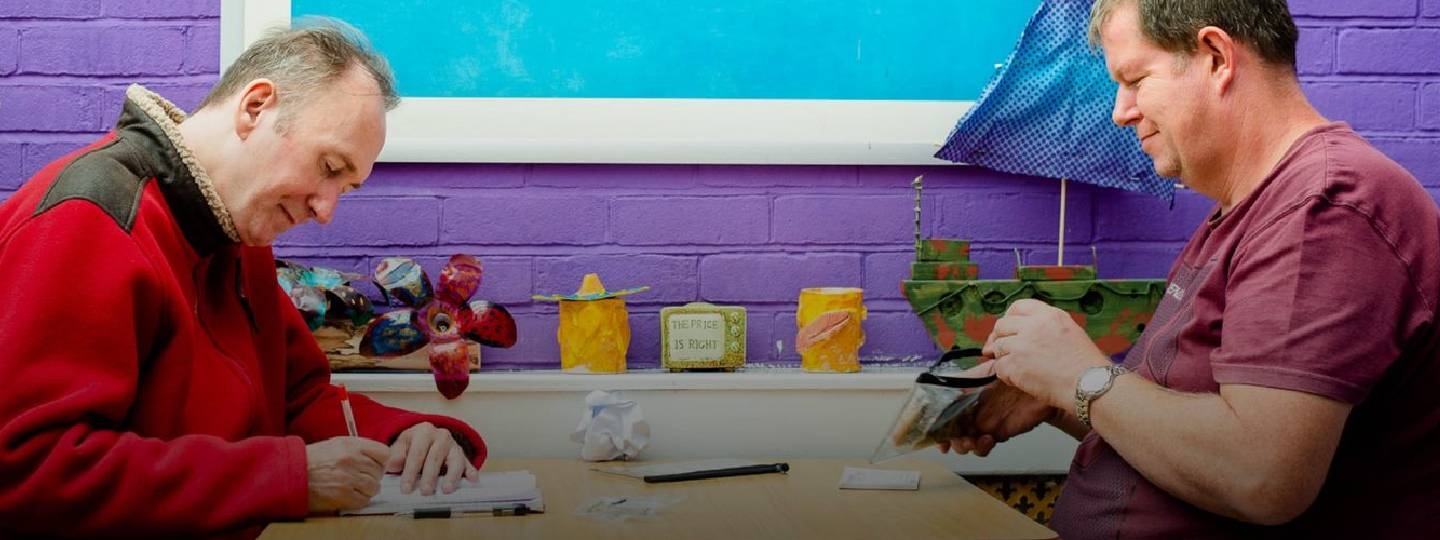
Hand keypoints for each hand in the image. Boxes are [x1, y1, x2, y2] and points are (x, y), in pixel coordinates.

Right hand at [305, 436, 389, 512]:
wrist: (292, 472)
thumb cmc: (313, 459)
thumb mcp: (337, 443)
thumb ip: (359, 446)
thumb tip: (377, 455)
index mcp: (352, 445)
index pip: (384, 453)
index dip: (381, 460)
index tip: (376, 464)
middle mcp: (352, 460)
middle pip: (379, 471)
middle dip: (373, 476)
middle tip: (364, 477)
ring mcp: (348, 479)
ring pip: (374, 487)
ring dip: (368, 489)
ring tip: (358, 487)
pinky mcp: (342, 496)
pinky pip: (363, 500)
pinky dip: (360, 499)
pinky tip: (352, 495)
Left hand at [386, 422, 478, 494]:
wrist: (428, 436)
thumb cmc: (412, 444)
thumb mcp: (401, 444)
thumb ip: (395, 455)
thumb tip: (393, 465)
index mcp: (423, 431)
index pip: (417, 453)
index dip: (411, 471)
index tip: (406, 488)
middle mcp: (441, 435)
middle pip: (435, 457)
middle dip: (430, 476)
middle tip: (425, 491)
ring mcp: (454, 445)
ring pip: (455, 459)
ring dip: (451, 475)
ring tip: (446, 489)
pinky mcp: (462, 454)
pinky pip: (468, 462)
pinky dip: (470, 471)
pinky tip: (472, 479)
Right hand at [937, 378, 1055, 456]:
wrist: (1045, 383)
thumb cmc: (1021, 370)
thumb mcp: (992, 367)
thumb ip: (969, 377)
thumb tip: (946, 383)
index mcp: (966, 391)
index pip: (944, 408)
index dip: (937, 422)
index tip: (934, 433)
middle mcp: (973, 407)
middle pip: (951, 428)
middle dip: (949, 438)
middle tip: (955, 439)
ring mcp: (984, 421)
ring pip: (965, 440)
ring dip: (963, 444)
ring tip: (971, 441)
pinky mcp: (999, 433)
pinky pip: (983, 446)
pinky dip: (981, 448)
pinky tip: (987, 440)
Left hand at [982, 299, 1110, 410]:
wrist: (1090, 386)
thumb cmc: (1086, 365)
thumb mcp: (1071, 332)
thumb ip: (1046, 327)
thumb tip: (1024, 333)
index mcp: (1049, 315)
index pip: (1018, 306)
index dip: (1009, 318)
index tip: (1007, 329)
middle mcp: (1032, 326)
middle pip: (1001, 326)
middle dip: (999, 338)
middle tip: (1002, 351)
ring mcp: (1021, 345)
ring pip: (997, 347)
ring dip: (1004, 358)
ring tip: (1018, 369)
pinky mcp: (1014, 365)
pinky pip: (999, 368)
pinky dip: (1005, 375)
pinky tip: (1018, 380)